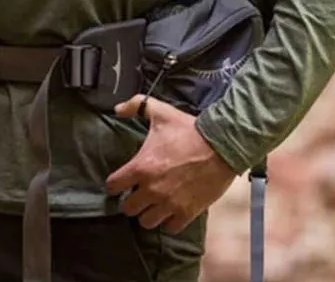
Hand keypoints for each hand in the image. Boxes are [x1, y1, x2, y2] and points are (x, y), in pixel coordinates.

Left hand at [105, 96, 236, 234]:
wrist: (221, 145)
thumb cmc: (188, 130)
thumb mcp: (160, 112)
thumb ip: (136, 105)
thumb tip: (118, 109)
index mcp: (141, 167)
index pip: (113, 186)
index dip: (114, 183)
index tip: (120, 180)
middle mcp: (152, 189)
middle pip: (128, 209)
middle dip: (131, 200)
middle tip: (138, 192)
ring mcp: (169, 204)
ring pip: (146, 222)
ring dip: (148, 212)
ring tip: (153, 203)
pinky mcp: (187, 213)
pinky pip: (170, 228)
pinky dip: (169, 220)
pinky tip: (171, 209)